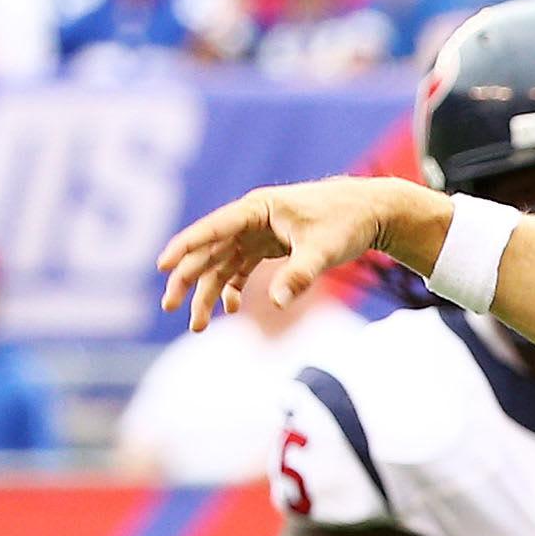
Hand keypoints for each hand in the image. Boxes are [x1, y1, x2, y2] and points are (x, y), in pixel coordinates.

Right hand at [158, 175, 409, 331]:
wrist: (371, 212)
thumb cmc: (346, 222)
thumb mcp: (324, 250)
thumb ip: (300, 275)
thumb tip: (279, 304)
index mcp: (259, 208)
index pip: (214, 228)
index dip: (187, 246)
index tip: (163, 265)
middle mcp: (252, 218)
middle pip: (210, 250)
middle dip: (188, 279)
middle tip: (170, 307)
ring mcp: (259, 232)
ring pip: (222, 264)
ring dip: (208, 293)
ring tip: (197, 326)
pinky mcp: (269, 245)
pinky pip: (241, 268)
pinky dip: (233, 288)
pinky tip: (230, 310)